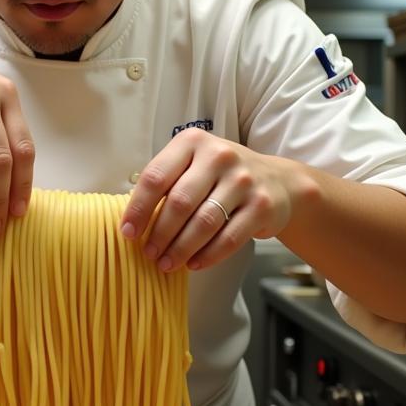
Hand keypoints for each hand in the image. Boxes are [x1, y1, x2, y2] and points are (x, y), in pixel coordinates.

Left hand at [120, 129, 308, 271]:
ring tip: (167, 264)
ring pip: (204, 223)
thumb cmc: (221, 176)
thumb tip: (133, 222)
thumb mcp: (193, 164)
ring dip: (181, 249)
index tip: (128, 233)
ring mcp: (243, 180)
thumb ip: (166, 183)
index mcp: (192, 142)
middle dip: (159, 234)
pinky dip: (208, 255)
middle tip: (149, 254)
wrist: (277, 180)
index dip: (138, 208)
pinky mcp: (261, 206)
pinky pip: (229, 238)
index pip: (156, 177)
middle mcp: (219, 156)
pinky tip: (194, 264)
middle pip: (179, 202)